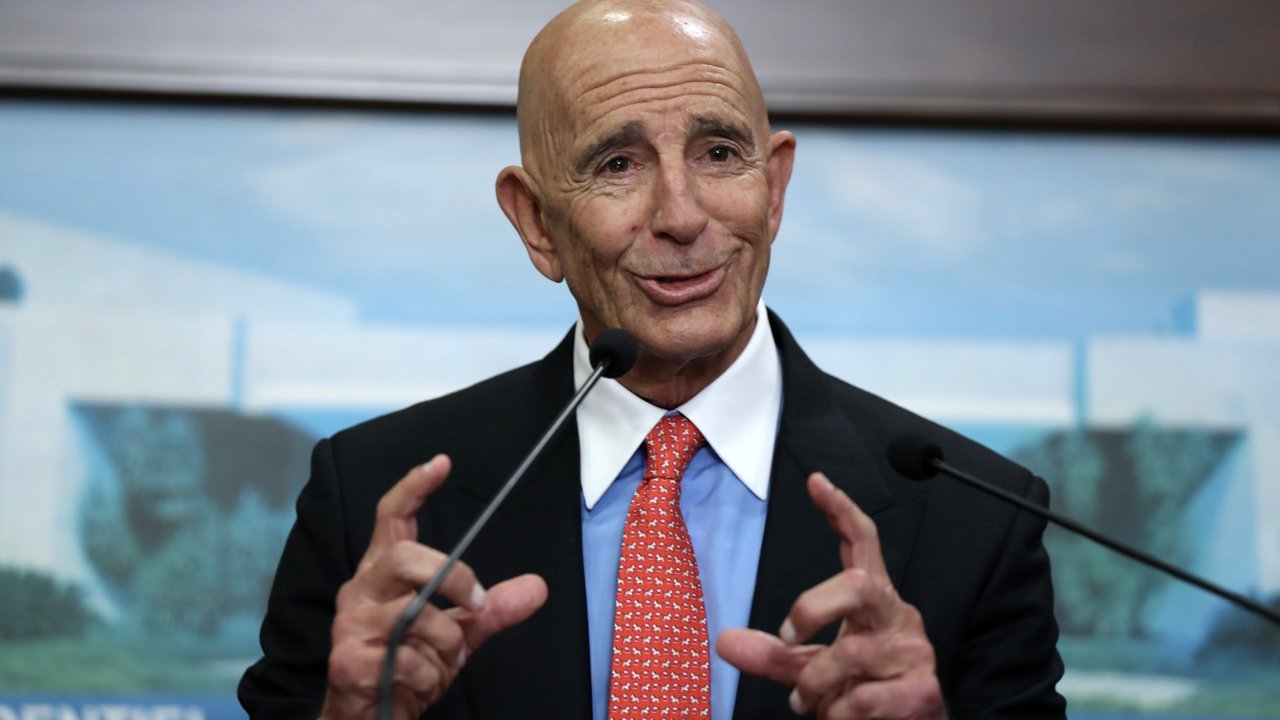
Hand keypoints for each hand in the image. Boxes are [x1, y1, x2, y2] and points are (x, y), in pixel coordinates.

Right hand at [321, 455, 547, 719]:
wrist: (371, 717)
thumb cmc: (407, 666)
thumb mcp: (457, 634)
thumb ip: (490, 609)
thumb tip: (537, 587)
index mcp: (384, 573)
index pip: (392, 517)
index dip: (414, 488)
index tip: (442, 463)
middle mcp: (362, 589)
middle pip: (405, 556)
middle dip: (451, 577)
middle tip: (476, 601)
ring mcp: (349, 624)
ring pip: (411, 615)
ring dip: (444, 642)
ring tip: (445, 661)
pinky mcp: (346, 661)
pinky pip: (404, 659)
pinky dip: (426, 674)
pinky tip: (419, 682)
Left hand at [718, 473, 943, 718]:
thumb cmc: (862, 690)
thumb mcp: (811, 669)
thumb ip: (773, 655)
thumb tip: (725, 641)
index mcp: (872, 599)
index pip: (862, 542)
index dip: (842, 510)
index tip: (816, 481)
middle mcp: (896, 616)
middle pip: (856, 584)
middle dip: (812, 607)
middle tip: (788, 636)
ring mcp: (913, 651)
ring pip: (850, 654)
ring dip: (815, 682)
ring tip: (806, 700)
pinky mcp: (922, 689)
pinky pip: (866, 698)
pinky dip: (840, 713)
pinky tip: (840, 716)